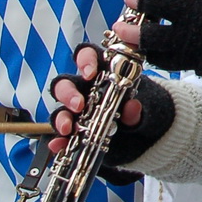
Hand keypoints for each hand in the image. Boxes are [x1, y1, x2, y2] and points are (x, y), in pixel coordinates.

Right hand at [47, 43, 174, 165]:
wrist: (143, 135)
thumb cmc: (141, 110)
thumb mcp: (143, 109)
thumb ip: (137, 109)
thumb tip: (132, 107)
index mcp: (102, 73)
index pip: (87, 56)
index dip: (85, 61)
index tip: (91, 73)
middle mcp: (85, 90)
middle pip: (65, 82)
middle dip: (68, 92)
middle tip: (79, 104)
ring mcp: (78, 111)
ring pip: (60, 108)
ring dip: (61, 116)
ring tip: (68, 128)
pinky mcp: (75, 131)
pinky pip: (60, 135)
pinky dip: (58, 140)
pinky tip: (59, 145)